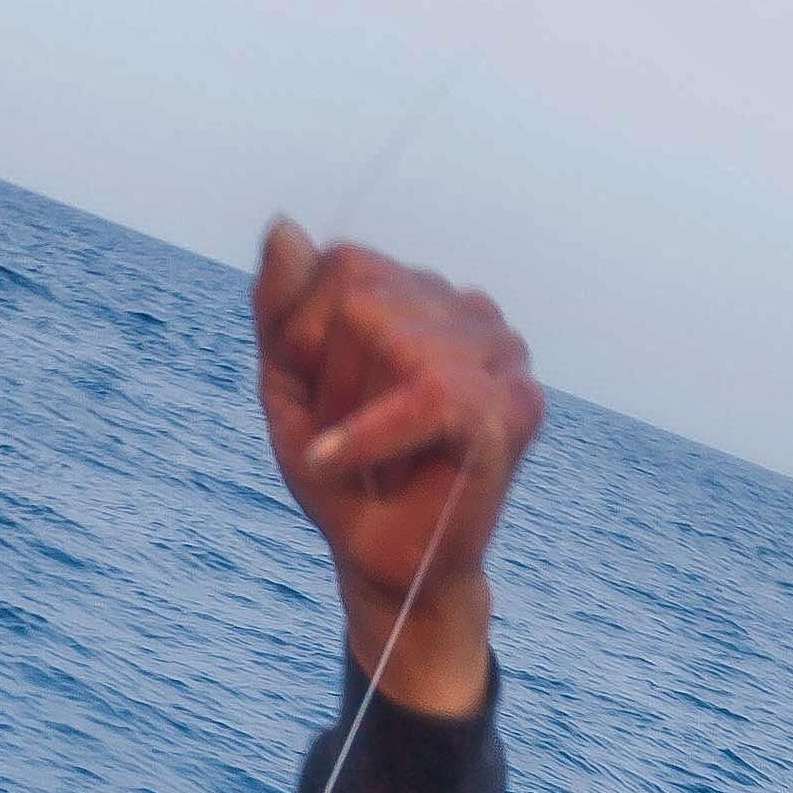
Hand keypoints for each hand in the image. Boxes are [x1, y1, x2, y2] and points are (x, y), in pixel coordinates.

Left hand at [253, 223, 537, 716]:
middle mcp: (471, 312)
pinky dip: (370, 433)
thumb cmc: (342, 475)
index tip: (317, 400)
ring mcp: (501, 353)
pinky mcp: (511, 407)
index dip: (303, 334)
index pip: (342, 265)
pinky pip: (428, 392)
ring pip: (388, 334)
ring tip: (368, 458)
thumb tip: (283, 226)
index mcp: (424, 297)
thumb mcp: (289, 384)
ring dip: (349, 411)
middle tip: (344, 439)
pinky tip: (331, 461)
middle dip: (326, 374)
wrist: (383, 566)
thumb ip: (281, 306)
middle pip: (360, 295)